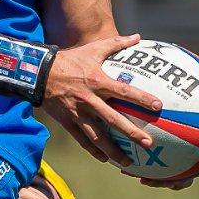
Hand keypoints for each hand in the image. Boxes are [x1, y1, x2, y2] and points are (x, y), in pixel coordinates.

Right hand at [37, 33, 160, 165]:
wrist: (40, 73)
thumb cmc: (70, 60)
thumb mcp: (93, 49)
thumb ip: (116, 43)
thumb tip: (138, 36)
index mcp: (98, 82)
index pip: (125, 91)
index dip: (142, 99)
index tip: (158, 107)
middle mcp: (90, 100)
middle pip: (113, 120)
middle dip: (132, 133)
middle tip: (148, 143)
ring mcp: (78, 113)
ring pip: (98, 137)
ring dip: (114, 151)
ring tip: (128, 162)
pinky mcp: (68, 122)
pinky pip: (82, 140)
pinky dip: (94, 151)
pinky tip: (105, 159)